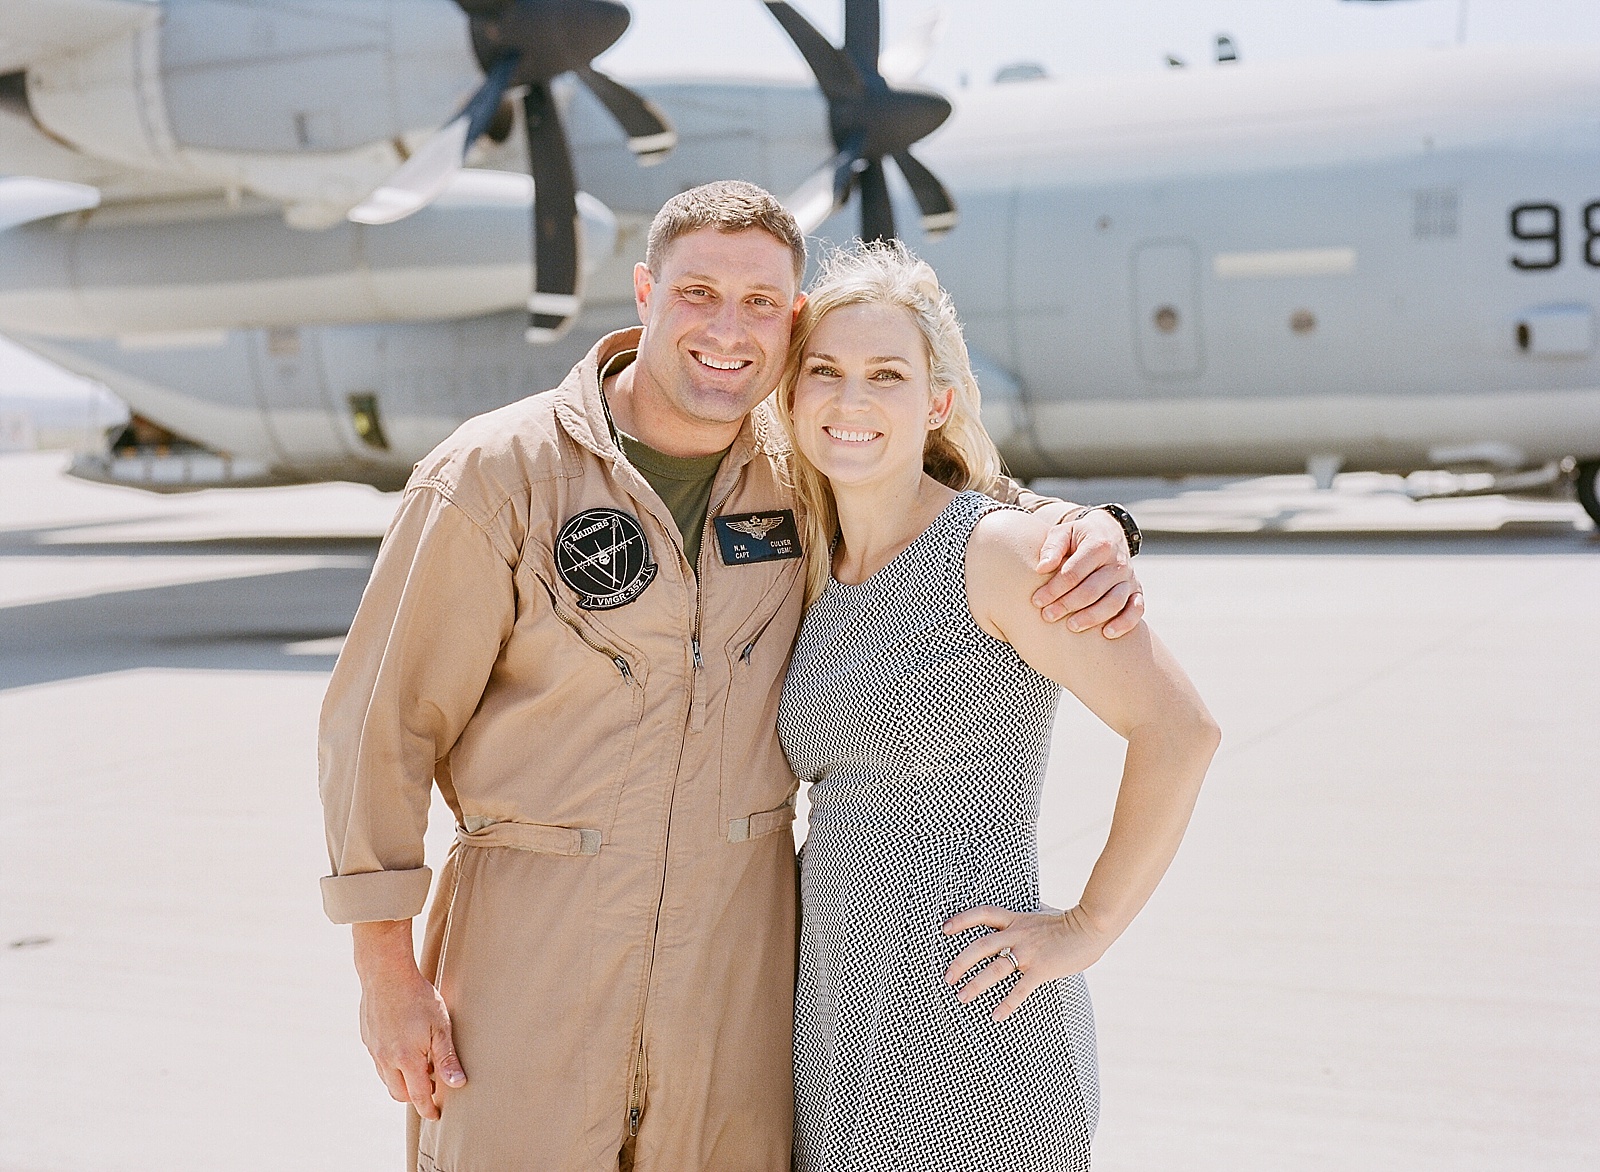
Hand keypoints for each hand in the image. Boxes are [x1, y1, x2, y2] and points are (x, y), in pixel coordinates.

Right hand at [353, 920, 465, 1119]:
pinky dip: (391, 1065)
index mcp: (406, 1059)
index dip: (428, 1108)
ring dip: (402, 1081)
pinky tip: (403, 1047)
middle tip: (431, 1087)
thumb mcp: (441, 1026)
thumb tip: (458, 1084)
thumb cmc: (418, 997)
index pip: (419, 1096)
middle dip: (414, 1096)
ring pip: (386, 1079)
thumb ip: (446, 1057)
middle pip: (399, 1093)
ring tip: (420, 1066)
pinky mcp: (367, 1038)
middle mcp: (386, 1059)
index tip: (436, 1116)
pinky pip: (378, 1062)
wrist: (385, 973)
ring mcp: (374, 1049)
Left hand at [942, 904, 1110, 1020]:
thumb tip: (1028, 912)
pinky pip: (1020, 989)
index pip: (982, 914)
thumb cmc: (1069, 920)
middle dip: (960, 962)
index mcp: (1015, 919)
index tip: (944, 929)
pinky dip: (1007, 1003)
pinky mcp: (1042, 969)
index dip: (961, 920)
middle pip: (980, 946)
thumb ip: (1029, 916)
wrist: (1092, 925)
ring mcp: (1028, 952)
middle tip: (946, 977)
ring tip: (961, 997)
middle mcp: (1017, 934)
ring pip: (995, 968)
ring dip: (975, 984)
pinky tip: (995, 1015)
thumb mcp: (1042, 913)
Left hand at [1032, 508, 1142, 635]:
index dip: (1054, 588)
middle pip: (1092, 589)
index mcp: (1099, 545)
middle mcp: (1118, 562)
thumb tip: (1042, 568)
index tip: (1037, 600)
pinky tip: (1107, 633)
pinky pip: (1136, 609)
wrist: (1107, 532)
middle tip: (1048, 616)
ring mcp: (1129, 578)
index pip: (1074, 572)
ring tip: (1071, 626)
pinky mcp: (1136, 590)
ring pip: (1114, 602)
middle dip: (1067, 605)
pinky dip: (1125, 623)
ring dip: (1092, 617)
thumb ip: (1053, 547)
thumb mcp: (1063, 532)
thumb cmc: (1079, 536)